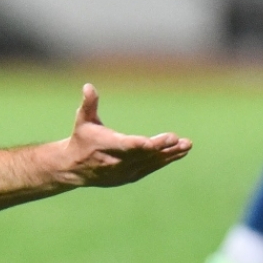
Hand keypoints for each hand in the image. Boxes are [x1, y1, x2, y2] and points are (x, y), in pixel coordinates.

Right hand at [58, 84, 190, 187]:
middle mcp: (117, 161)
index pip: (126, 145)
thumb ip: (89, 104)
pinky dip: (166, 160)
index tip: (154, 142)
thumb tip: (88, 86)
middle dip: (161, 147)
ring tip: (187, 145)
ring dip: (170, 154)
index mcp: (106, 146)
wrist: (75, 168)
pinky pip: (152, 167)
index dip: (140, 144)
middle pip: (143, 154)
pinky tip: (181, 152)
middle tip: (178, 139)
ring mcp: (125, 171)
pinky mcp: (132, 176)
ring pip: (151, 162)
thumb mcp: (83, 120)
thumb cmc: (82, 139)